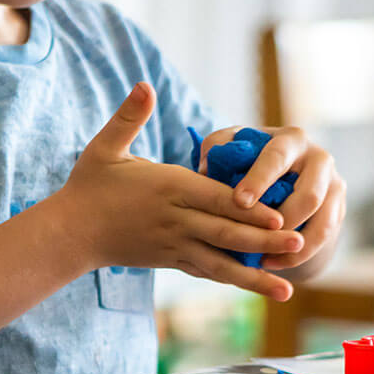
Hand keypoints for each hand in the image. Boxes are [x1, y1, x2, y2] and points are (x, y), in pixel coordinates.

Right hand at [57, 83, 301, 300]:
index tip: (280, 215)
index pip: (215, 200)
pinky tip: (262, 287)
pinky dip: (236, 280)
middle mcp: (176, 222)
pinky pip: (209, 272)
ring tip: (288, 289)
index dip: (248, 209)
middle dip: (265, 242)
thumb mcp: (105, 148)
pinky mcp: (173, 261)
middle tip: (302, 245)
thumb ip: (129, 117)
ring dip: (256, 276)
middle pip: (226, 234)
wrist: (71, 234)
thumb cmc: (89, 187)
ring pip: (222, 264)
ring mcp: (175, 246)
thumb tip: (143, 84)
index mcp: (168, 190)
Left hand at [196, 126, 345, 272]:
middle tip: (254, 238)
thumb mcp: (235, 147)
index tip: (240, 202)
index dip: (259, 180)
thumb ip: (217, 148)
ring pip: (322, 223)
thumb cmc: (252, 160)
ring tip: (262, 259)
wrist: (287, 175)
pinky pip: (323, 238)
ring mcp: (333, 186)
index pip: (277, 157)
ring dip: (291, 245)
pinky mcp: (337, 210)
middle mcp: (319, 160)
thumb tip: (206, 168)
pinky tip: (273, 263)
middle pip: (309, 195)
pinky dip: (298, 255)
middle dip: (283, 220)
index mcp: (291, 140)